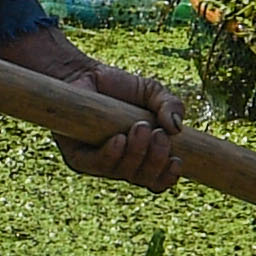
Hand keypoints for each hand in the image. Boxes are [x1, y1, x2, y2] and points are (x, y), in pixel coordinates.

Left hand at [5, 29, 187, 189]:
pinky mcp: (77, 158)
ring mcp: (100, 164)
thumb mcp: (153, 92)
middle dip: (156, 160)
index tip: (177, 160)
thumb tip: (178, 129)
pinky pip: (96, 165)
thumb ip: (172, 105)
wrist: (85, 74)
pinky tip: (119, 139)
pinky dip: (111, 155)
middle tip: (158, 134)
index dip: (168, 177)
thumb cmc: (120, 87)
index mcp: (143, 156)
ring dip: (137, 153)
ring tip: (140, 127)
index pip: (157, 181)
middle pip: (144, 179)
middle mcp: (122, 165)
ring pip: (123, 173)